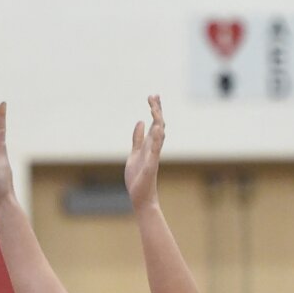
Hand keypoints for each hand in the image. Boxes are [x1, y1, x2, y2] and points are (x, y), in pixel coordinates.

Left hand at [124, 95, 164, 209]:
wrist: (140, 197)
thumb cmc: (138, 177)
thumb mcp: (135, 152)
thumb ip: (138, 138)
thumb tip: (141, 121)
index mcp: (149, 145)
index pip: (155, 123)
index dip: (155, 110)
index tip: (154, 96)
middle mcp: (153, 149)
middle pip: (158, 126)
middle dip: (156, 110)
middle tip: (154, 95)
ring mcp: (153, 157)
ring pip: (158, 136)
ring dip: (157, 122)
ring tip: (155, 108)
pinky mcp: (150, 166)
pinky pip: (155, 151)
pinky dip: (157, 140)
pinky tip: (157, 130)